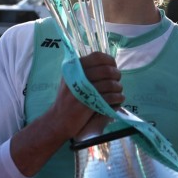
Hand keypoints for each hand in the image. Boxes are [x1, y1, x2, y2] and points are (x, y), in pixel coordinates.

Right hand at [11, 52, 124, 176]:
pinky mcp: (87, 104)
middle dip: (116, 74)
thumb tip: (108, 63)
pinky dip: (117, 98)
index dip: (109, 60)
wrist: (58, 120)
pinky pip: (109, 97)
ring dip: (118, 87)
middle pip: (106, 70)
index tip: (114, 66)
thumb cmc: (68, 99)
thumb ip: (85, 69)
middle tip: (118, 80)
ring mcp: (82, 91)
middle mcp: (76, 77)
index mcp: (73, 68)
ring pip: (110, 84)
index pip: (97, 57)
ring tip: (119, 91)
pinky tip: (119, 99)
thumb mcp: (71, 79)